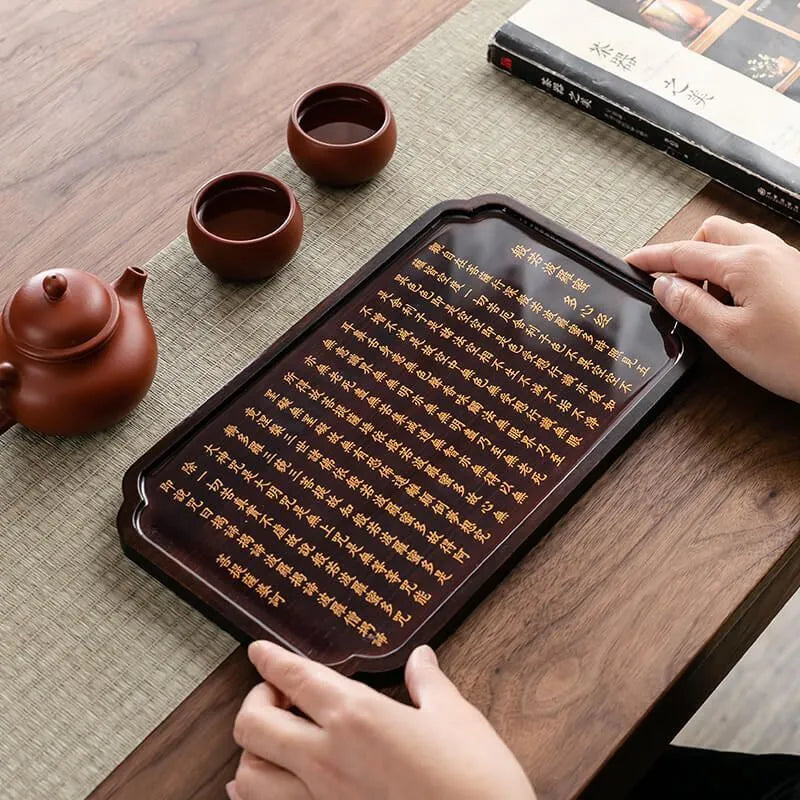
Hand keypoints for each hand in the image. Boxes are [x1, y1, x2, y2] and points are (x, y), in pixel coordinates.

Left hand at [228, 641, 535, 799]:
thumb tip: (422, 658)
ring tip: (273, 738)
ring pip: (248, 774)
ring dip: (252, 749)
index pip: (296, 678)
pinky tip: (264, 785)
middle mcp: (326, 758)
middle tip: (276, 694)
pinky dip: (252, 794)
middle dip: (255, 701)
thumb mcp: (456, 718)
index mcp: (357, 716)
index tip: (258, 651)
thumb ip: (429, 683)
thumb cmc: (474, 780)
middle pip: (253, 724)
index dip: (270, 660)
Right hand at [626, 215, 799, 402]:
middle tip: (674, 287)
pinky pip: (759, 257)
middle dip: (686, 252)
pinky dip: (736, 271)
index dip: (653, 258)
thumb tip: (664, 285)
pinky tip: (739, 305)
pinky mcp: (799, 276)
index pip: (684, 252)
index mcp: (745, 262)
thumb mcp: (727, 337)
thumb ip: (690, 306)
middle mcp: (768, 252)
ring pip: (738, 242)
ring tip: (708, 301)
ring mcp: (788, 261)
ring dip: (713, 261)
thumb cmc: (797, 355)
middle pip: (713, 232)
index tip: (631, 261)